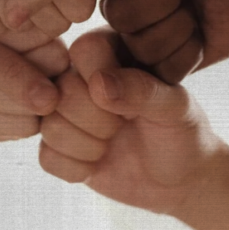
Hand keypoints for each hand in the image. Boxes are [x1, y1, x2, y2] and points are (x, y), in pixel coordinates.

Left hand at [0, 17, 68, 148]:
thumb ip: (10, 67)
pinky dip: (1, 121)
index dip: (18, 41)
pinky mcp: (31, 121)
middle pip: (57, 66)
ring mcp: (40, 90)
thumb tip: (52, 101)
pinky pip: (32, 125)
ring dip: (2, 99)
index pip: (50, 29)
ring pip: (46, 99)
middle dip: (13, 73)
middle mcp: (43, 56)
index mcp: (30, 23)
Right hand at [38, 28, 224, 215]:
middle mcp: (80, 78)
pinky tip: (98, 164)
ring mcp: (65, 113)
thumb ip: (142, 90)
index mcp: (110, 52)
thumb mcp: (175, 108)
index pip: (84, 50)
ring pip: (49, 126)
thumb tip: (98, 83)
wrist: (180, 178)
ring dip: (89, 146)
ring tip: (113, 144)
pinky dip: (77, 169)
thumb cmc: (182, 133)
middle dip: (99, 121)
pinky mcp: (57, 147)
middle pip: (61, 93)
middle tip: (124, 126)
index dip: (104, 82)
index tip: (134, 102)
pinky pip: (46, 157)